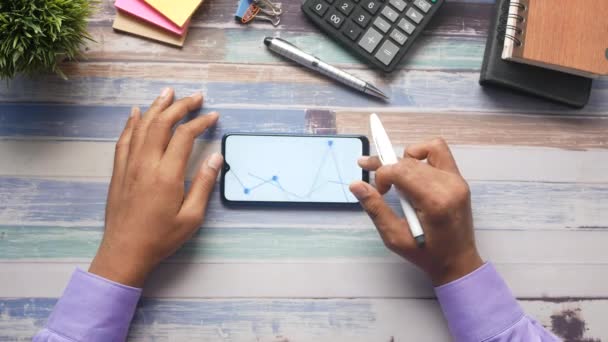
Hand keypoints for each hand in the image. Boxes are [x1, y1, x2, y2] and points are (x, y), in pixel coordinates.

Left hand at [89, 88, 222, 286]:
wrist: (125, 252)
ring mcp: (129, 165)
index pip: (185, 136)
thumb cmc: (161, 238)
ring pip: (142, 126)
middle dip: (181, 106)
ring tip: (168, 93)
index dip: (200, 122)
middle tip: (196, 97)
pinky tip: (136, 113)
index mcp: (167, 174)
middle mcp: (146, 163)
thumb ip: (204, 185)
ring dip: (156, 107)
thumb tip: (216, 159)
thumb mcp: (191, 217)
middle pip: (162, 123)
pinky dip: (132, 123)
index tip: (213, 117)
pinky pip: (124, 139)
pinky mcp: (118, 171)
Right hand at [349, 138, 482, 285]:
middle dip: (388, 166)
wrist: (458, 262)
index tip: (379, 192)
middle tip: (376, 179)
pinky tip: (412, 170)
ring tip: (397, 176)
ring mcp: (457, 180)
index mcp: (435, 202)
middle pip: (410, 160)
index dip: (382, 175)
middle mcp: (450, 186)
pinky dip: (422, 155)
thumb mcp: (395, 238)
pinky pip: (439, 152)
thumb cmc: (427, 254)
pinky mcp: (459, 179)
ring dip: (406, 159)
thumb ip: (375, 209)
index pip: (401, 170)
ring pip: (425, 150)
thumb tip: (356, 185)